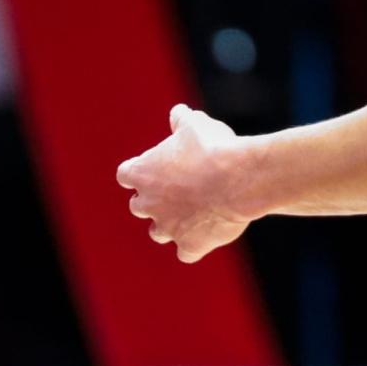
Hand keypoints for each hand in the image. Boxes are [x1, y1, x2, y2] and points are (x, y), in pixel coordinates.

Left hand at [118, 104, 253, 262]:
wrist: (240, 179)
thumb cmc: (215, 148)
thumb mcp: (197, 125)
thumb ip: (182, 121)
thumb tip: (179, 113)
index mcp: (143, 172)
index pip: (126, 174)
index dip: (140, 171)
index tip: (158, 168)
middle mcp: (148, 203)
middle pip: (139, 206)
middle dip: (155, 200)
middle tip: (181, 189)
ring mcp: (168, 228)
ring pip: (158, 232)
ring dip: (171, 224)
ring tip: (194, 213)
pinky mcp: (190, 245)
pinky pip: (187, 252)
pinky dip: (195, 245)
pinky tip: (209, 234)